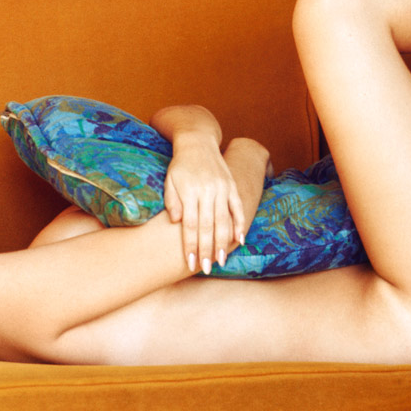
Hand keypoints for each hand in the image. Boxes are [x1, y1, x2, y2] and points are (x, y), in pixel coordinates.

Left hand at [163, 133, 245, 273]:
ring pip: (224, 220)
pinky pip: (237, 207)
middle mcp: (207, 191)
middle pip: (207, 226)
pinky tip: (240, 240)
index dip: (191, 245)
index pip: (190, 225)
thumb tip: (177, 222)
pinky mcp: (232, 185)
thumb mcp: (169, 180)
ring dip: (223, 242)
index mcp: (189, 191)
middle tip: (207, 268)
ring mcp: (222, 188)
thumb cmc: (180, 165)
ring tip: (222, 260)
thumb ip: (172, 201)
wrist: (198, 142)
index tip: (191, 263)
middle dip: (207, 249)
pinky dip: (240, 224)